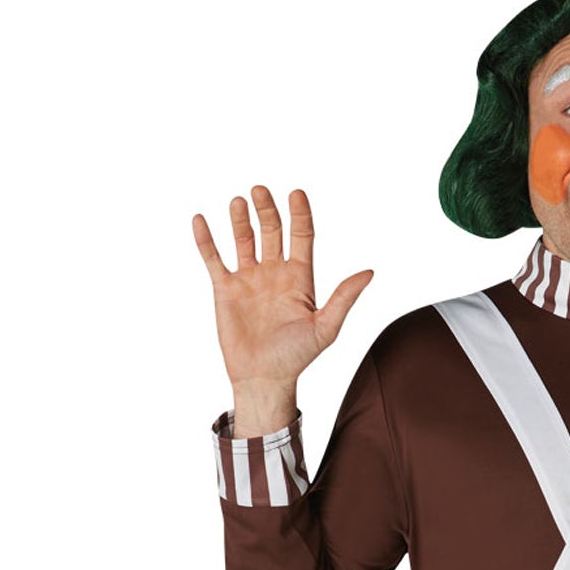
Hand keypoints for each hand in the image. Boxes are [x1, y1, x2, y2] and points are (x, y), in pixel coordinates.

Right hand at [192, 186, 373, 393]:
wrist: (264, 379)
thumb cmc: (296, 358)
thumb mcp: (325, 328)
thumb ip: (344, 298)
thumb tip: (369, 272)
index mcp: (300, 278)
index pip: (302, 236)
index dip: (300, 214)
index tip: (296, 194)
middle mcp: (274, 273)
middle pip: (272, 231)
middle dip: (267, 210)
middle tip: (260, 191)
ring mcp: (249, 279)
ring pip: (244, 239)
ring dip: (241, 219)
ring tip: (239, 202)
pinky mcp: (225, 289)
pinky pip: (214, 259)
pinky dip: (206, 240)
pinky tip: (200, 220)